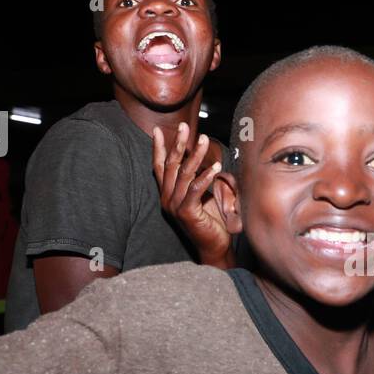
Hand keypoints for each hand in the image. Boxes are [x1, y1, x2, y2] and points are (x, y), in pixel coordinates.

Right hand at [152, 121, 232, 267]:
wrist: (213, 246)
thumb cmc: (210, 220)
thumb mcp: (200, 195)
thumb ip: (196, 179)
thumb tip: (201, 157)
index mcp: (167, 193)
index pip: (159, 166)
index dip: (158, 148)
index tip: (158, 130)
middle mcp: (167, 198)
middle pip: (171, 165)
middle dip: (178, 144)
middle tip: (185, 127)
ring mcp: (174, 206)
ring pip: (183, 174)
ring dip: (195, 155)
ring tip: (204, 140)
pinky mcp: (186, 213)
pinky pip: (194, 190)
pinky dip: (205, 177)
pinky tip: (216, 167)